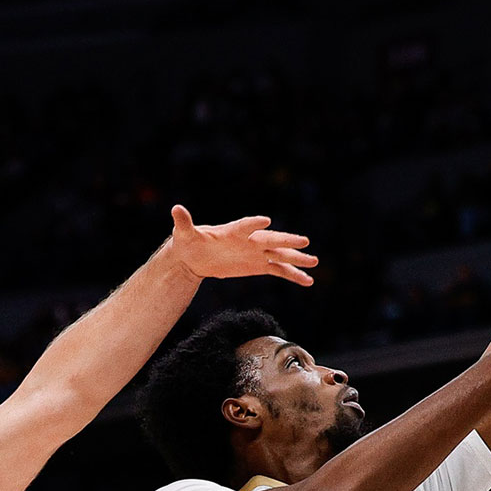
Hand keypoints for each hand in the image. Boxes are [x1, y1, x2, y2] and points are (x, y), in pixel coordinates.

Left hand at [168, 205, 317, 285]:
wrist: (195, 256)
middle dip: (286, 241)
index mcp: (233, 231)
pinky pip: (279, 271)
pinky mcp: (258, 266)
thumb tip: (176, 209)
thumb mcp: (184, 233)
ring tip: (314, 262)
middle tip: (304, 241)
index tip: (265, 221)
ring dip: (297, 259)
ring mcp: (256, 253)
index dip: (253, 223)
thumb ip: (184, 223)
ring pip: (280, 255)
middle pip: (271, 240)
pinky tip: (308, 281)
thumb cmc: (189, 242)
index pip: (245, 225)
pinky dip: (293, 275)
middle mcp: (249, 240)